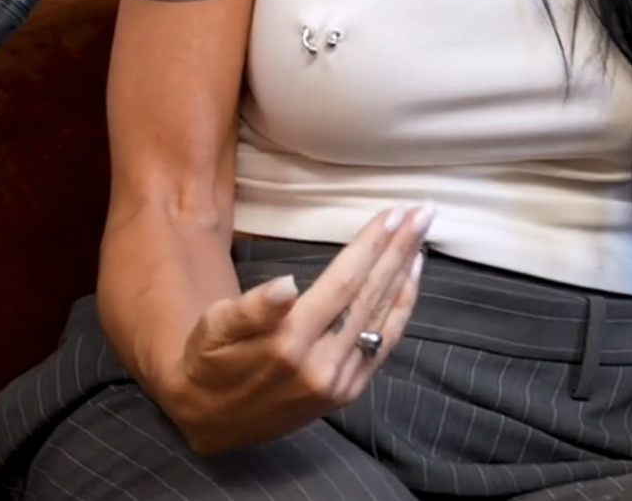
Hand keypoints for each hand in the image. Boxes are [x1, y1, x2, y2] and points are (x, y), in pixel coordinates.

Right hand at [163, 202, 434, 452]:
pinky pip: (383, 346)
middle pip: (371, 295)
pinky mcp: (346, 393)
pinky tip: (411, 280)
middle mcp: (321, 365)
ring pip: (383, 319)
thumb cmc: (209, 359)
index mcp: (288, 343)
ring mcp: (338, 383)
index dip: (370, 245)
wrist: (211, 420)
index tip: (391, 212)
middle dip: (399, 250)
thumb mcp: (214, 327)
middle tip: (422, 211)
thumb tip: (285, 285)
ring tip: (422, 236)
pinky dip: (401, 310)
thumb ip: (252, 308)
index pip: (343, 283)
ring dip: (406, 274)